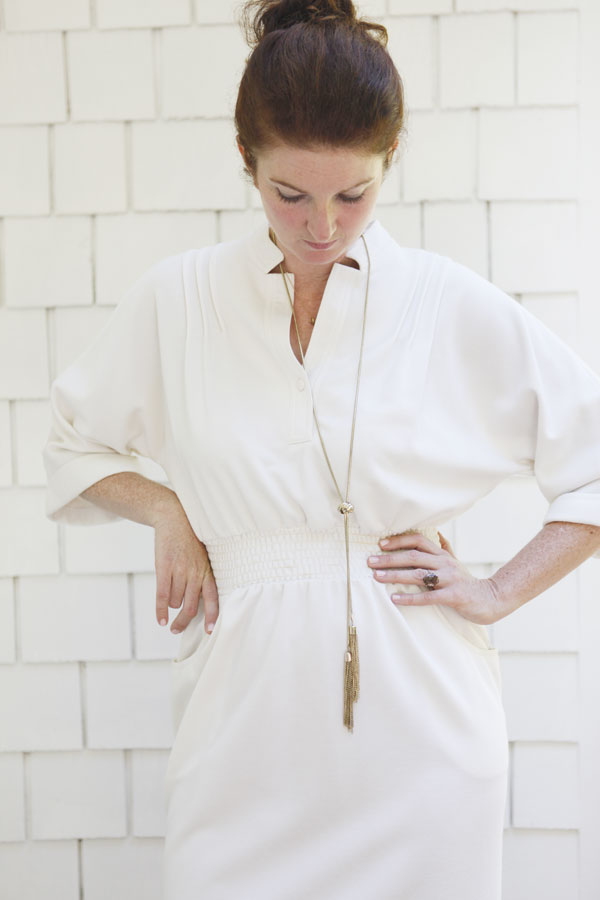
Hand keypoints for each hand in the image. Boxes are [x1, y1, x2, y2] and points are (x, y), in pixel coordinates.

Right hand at [153, 508, 218, 634]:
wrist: (174, 517)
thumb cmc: (190, 539)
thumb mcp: (203, 556)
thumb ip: (203, 576)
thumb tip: (201, 601)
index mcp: (207, 570)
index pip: (214, 598)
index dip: (212, 617)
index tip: (210, 631)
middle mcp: (195, 572)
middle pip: (192, 607)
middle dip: (184, 622)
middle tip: (177, 630)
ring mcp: (180, 571)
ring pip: (176, 602)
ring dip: (171, 609)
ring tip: (169, 610)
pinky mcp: (164, 568)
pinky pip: (162, 596)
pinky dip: (160, 611)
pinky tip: (160, 620)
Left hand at [367, 530, 506, 625]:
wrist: (491, 599)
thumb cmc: (468, 582)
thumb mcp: (456, 562)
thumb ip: (445, 548)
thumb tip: (437, 532)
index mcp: (442, 555)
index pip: (418, 541)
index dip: (399, 540)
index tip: (381, 544)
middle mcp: (445, 563)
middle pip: (414, 556)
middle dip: (390, 558)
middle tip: (370, 561)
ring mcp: (450, 579)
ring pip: (418, 574)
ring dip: (395, 575)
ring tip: (377, 577)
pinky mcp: (454, 596)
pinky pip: (429, 596)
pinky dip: (410, 598)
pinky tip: (395, 598)